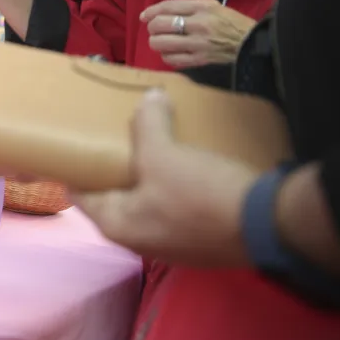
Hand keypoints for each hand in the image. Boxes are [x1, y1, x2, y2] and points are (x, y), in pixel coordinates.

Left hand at [71, 89, 254, 267]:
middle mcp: (135, 239)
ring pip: (145, 201)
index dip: (75, 168)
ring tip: (147, 144)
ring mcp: (168, 243)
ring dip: (145, 176)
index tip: (73, 144)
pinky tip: (179, 164)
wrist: (266, 226)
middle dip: (112, 167)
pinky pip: (173, 206)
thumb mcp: (164, 154)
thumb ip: (147, 124)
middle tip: (112, 136)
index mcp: (115, 224)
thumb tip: (148, 97)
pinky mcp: (196, 239)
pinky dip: (170, 186)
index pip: (80, 193)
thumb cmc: (199, 195)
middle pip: (113, 196)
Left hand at [140, 0, 256, 67]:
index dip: (151, 11)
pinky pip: (171, 59)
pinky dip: (166, 56)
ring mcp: (198, 44)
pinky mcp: (199, 60)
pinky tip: (170, 53)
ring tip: (161, 41)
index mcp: (202, 8)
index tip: (144, 16)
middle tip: (155, 30)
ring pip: (161, 43)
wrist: (252, 43)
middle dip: (152, 27)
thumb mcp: (213, 6)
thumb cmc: (232, 23)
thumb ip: (189, 7)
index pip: (167, 7)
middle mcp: (198, 24)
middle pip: (160, 25)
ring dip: (156, 42)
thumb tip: (161, 12)